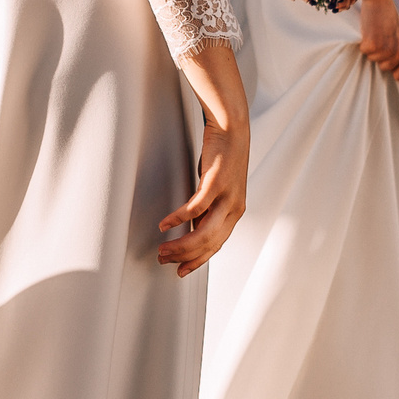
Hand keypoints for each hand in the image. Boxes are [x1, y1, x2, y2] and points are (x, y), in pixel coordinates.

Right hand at [157, 114, 248, 276]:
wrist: (232, 128)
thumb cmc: (223, 157)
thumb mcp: (218, 189)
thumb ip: (208, 209)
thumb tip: (193, 226)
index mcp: (235, 212)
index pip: (215, 246)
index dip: (197, 261)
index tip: (180, 270)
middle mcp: (234, 209)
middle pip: (208, 244)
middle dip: (183, 256)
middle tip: (163, 259)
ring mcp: (226, 197)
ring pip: (202, 233)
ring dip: (180, 245)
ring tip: (163, 248)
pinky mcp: (216, 183)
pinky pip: (195, 208)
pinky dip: (178, 218)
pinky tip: (165, 224)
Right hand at [357, 0, 398, 81]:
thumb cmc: (394, 14)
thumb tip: (396, 63)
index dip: (393, 68)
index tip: (388, 59)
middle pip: (384, 68)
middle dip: (381, 56)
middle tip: (382, 39)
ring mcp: (386, 50)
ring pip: (373, 59)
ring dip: (372, 48)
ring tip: (376, 33)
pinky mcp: (372, 45)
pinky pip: (364, 50)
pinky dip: (363, 42)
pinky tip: (370, 30)